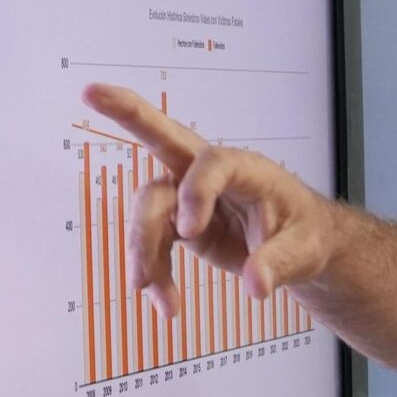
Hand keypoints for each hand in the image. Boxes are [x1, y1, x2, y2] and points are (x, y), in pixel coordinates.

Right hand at [84, 83, 335, 315]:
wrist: (298, 248)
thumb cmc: (305, 233)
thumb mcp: (305, 250)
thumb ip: (279, 264)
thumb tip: (256, 286)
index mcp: (246, 168)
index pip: (212, 163)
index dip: (195, 191)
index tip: (191, 230)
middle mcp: (208, 174)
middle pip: (162, 137)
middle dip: (126, 113)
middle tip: (90, 92)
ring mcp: (187, 196)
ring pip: (147, 209)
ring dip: (141, 248)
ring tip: (145, 289)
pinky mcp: (177, 224)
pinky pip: (153, 244)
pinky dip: (154, 274)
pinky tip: (165, 304)